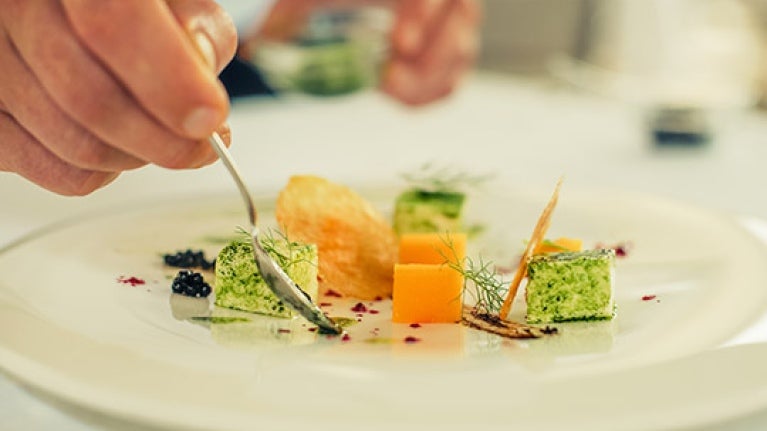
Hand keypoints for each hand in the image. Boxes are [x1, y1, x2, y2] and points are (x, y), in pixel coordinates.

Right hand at [0, 0, 236, 195]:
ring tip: (163, 137)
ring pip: (77, 146)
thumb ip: (198, 28)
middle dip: (166, 140)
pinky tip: (120, 146)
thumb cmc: (130, 10)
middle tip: (203, 144)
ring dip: (139, 157)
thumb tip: (202, 85)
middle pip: (92, 99)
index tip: (210, 118)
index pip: (114, 23)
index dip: (169, 82)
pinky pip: (59, 173)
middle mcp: (17, 10)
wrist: (68, 15)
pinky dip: (105, 173)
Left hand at [245, 0, 479, 105]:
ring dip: (424, 81)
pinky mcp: (453, 55)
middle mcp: (448, 2)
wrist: (387, 1)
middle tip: (389, 79)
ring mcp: (456, 28)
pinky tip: (394, 90)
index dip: (420, 17)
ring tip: (388, 85)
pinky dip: (426, 93)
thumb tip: (251, 47)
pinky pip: (451, 83)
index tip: (399, 44)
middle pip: (457, 34)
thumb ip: (289, 15)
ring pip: (458, 61)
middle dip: (427, 61)